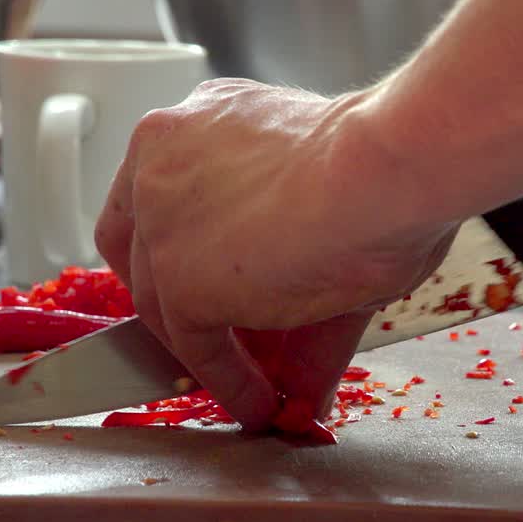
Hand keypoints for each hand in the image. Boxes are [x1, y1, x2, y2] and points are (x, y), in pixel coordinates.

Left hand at [94, 79, 455, 432]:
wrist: (384, 172)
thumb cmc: (379, 163)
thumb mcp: (325, 206)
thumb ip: (301, 277)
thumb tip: (312, 354)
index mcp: (196, 120)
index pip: (156, 193)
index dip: (178, 245)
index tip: (211, 283)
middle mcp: (159, 156)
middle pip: (138, 245)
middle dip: (172, 298)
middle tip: (216, 335)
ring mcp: (162, 220)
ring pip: (163, 301)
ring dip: (209, 351)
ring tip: (256, 387)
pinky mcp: (178, 278)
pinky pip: (195, 346)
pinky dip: (228, 382)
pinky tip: (261, 401)